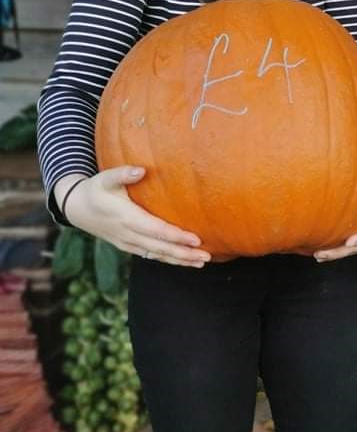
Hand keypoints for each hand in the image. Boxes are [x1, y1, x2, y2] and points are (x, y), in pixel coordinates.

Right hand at [57, 167, 210, 266]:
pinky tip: (185, 261)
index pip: (156, 230)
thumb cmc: (95, 189)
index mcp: (126, 217)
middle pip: (159, 248)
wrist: (76, 208)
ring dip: (179, 260)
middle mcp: (128, 234)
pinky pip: (151, 256)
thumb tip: (140, 170)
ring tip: (201, 262)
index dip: (175, 236)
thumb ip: (122, 173)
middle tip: (206, 256)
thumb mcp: (105, 178)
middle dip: (183, 253)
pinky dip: (168, 259)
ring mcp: (128, 243)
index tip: (195, 239)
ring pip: (156, 255)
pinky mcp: (128, 246)